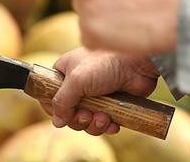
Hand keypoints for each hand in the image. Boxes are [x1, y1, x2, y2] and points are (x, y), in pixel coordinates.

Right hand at [40, 47, 158, 134]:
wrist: (139, 64)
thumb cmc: (107, 63)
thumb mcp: (76, 79)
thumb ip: (62, 101)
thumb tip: (57, 122)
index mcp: (66, 71)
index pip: (49, 95)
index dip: (53, 108)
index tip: (60, 114)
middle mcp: (80, 83)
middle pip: (68, 113)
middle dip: (78, 119)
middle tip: (86, 115)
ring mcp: (97, 94)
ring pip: (86, 121)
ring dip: (93, 124)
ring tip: (103, 118)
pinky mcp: (113, 103)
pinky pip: (103, 123)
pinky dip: (107, 126)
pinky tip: (112, 124)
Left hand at [73, 0, 184, 55]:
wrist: (176, 14)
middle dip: (97, 5)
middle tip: (120, 13)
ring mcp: (87, 10)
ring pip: (84, 20)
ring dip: (99, 24)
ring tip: (125, 25)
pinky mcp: (90, 33)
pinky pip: (88, 40)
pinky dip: (102, 42)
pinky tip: (122, 37)